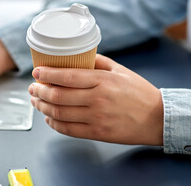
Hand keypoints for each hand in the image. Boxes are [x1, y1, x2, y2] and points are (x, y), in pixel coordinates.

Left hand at [28, 54, 162, 145]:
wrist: (158, 118)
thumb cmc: (139, 92)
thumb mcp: (120, 70)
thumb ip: (97, 62)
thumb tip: (76, 57)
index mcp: (102, 81)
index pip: (67, 76)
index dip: (47, 74)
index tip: (36, 72)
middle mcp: (97, 99)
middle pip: (58, 96)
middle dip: (39, 91)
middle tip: (32, 88)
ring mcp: (96, 118)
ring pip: (59, 113)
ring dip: (42, 107)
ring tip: (35, 101)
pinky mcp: (97, 133)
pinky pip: (68, 130)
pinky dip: (54, 123)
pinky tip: (48, 118)